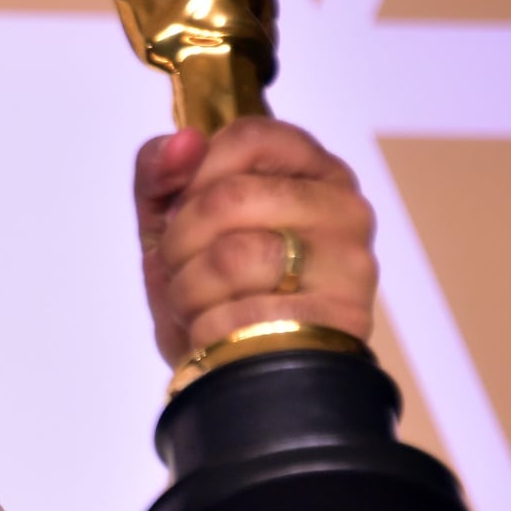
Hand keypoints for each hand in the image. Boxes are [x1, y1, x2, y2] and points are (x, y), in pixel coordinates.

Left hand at [133, 117, 376, 366]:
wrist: (230, 373)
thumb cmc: (208, 289)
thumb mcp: (171, 222)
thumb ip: (162, 172)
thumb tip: (184, 141)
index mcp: (311, 168)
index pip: (248, 137)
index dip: (195, 176)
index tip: (184, 210)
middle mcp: (343, 207)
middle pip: (229, 199)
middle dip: (180, 244)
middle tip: (183, 270)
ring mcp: (348, 263)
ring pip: (234, 256)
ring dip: (190, 291)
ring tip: (200, 306)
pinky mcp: (340, 320)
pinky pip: (244, 315)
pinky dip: (208, 332)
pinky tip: (220, 337)